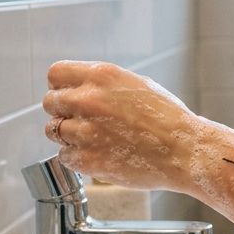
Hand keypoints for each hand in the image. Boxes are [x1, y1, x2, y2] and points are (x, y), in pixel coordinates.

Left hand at [42, 60, 197, 191]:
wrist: (184, 151)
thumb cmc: (167, 118)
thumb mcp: (137, 84)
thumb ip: (103, 84)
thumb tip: (78, 87)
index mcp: (102, 76)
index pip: (55, 74)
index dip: (60, 86)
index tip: (68, 95)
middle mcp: (89, 100)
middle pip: (49, 103)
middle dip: (63, 112)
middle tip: (82, 120)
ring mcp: (86, 132)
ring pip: (53, 131)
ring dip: (68, 135)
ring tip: (93, 139)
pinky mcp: (87, 160)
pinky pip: (64, 156)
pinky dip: (77, 158)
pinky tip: (99, 154)